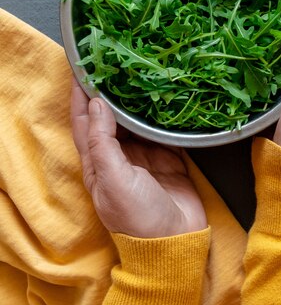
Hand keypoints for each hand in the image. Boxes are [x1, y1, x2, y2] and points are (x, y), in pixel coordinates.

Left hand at [71, 79, 207, 237]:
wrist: (175, 243)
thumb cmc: (138, 217)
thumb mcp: (114, 179)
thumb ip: (104, 142)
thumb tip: (97, 104)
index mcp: (98, 163)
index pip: (84, 122)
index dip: (81, 96)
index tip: (83, 67)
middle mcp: (118, 157)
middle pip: (109, 117)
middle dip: (109, 91)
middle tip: (114, 61)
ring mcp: (144, 158)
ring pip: (136, 121)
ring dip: (135, 100)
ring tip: (139, 72)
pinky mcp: (168, 159)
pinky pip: (163, 130)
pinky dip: (162, 114)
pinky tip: (164, 95)